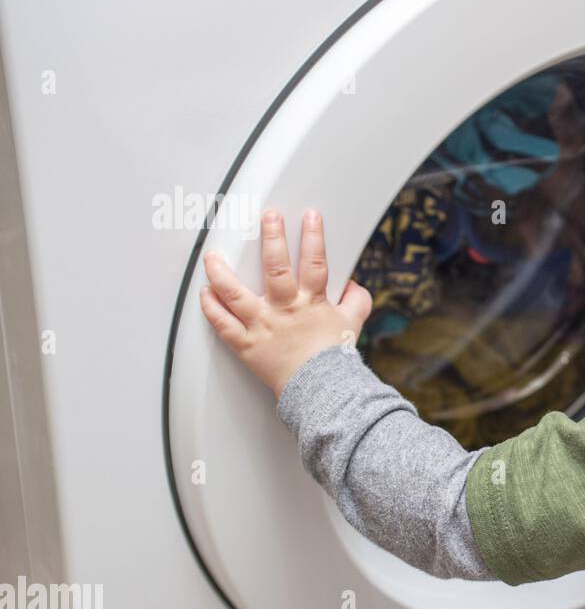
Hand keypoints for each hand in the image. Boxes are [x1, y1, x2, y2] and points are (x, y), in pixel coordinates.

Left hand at [200, 209, 371, 397]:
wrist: (321, 391)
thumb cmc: (333, 361)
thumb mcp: (352, 325)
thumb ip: (355, 301)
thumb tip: (352, 286)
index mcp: (312, 302)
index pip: (315, 261)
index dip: (313, 235)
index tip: (309, 216)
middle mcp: (285, 309)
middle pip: (276, 267)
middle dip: (271, 237)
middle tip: (267, 217)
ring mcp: (262, 325)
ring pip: (236, 294)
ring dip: (221, 272)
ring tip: (213, 255)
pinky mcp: (246, 344)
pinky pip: (222, 324)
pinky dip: (211, 307)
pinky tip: (205, 292)